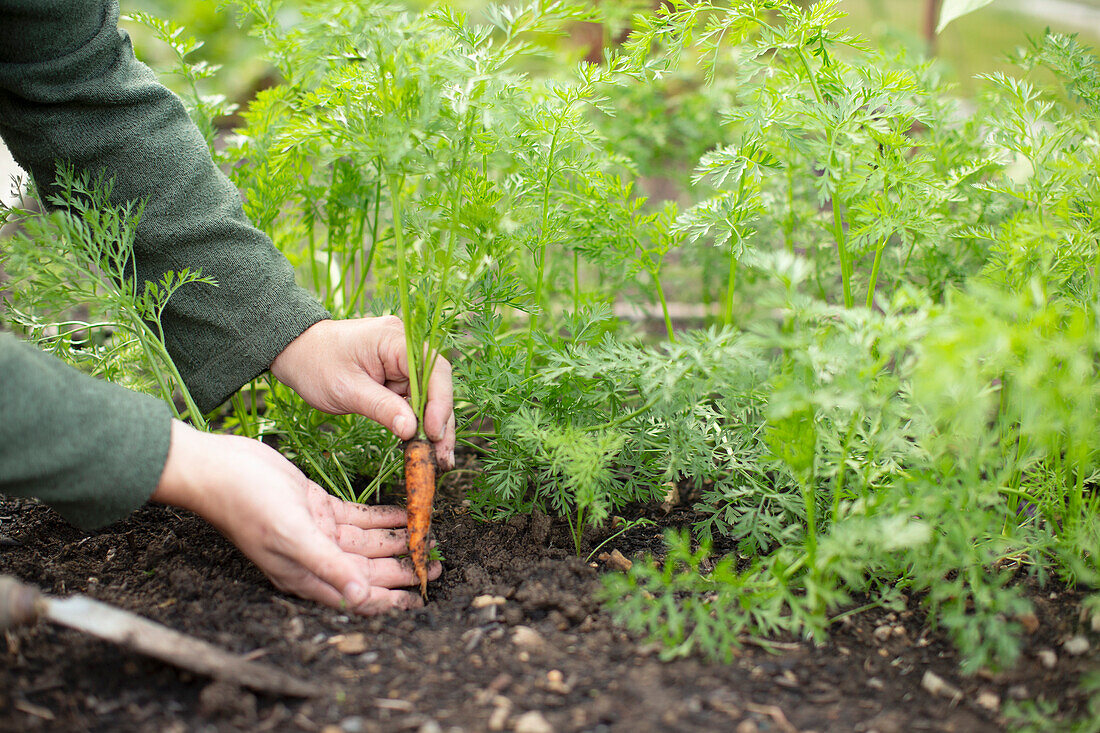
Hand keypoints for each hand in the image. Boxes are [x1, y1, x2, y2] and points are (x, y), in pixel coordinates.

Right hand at [151, 421, 441, 613]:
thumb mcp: (292, 536)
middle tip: (438, 565)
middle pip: (370, 569)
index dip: (389, 599)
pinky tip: (406, 513)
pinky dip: (383, 517)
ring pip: (368, 543)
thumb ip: (328, 567)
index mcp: (308, 574)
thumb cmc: (248, 505)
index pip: (358, 595)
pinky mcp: (319, 507)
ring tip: (431, 539)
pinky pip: (359, 517)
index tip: (420, 599)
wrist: (220, 469)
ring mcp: (319, 531)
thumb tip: (360, 600)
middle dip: (403, 569)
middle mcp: (317, 557)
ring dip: (399, 541)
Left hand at [271, 317, 454, 468]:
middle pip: (437, 386)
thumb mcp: (346, 389)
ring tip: (435, 459)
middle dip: (441, 423)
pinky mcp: (397, 376)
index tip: (433, 433)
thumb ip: (381, 407)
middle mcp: (407, 346)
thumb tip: (412, 430)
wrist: (296, 351)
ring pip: (430, 397)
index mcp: (395, 339)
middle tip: (442, 458)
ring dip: (433, 428)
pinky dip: (418, 423)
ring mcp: (403, 362)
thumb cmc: (316, 364)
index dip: (440, 403)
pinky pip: (415, 401)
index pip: (433, 371)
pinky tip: (421, 446)